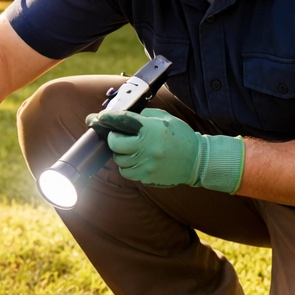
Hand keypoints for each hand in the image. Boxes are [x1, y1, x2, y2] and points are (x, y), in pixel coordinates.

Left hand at [88, 108, 244, 191]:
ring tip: (131, 150)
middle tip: (118, 136)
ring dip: (120, 154)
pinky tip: (137, 161)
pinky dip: (127, 167)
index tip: (96, 118)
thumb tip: (123, 118)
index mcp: (151, 130)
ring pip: (119, 160)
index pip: (122, 121)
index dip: (106, 119)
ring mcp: (146, 165)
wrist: (198, 160)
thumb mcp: (165, 119)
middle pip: (115, 144)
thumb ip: (144, 116)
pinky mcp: (147, 177)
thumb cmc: (180, 137)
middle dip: (114, 139)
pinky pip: (127, 173)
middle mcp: (146, 148)